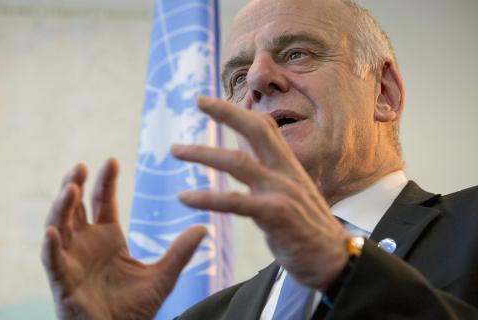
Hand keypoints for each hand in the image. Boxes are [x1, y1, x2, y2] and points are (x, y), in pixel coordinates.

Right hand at [41, 159, 205, 319]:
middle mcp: (87, 243)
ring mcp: (73, 260)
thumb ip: (180, 252)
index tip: (111, 160)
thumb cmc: (136, 308)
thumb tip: (204, 228)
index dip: (105, 181)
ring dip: (61, 207)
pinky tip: (54, 232)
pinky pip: (52, 261)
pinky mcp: (63, 282)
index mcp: (108, 237)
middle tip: (82, 166)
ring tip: (71, 188)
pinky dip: (51, 247)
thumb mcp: (163, 276)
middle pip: (75, 207)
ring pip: (59, 226)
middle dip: (75, 185)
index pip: (103, 201)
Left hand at [172, 96, 349, 290]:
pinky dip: (207, 198)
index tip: (211, 102)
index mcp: (288, 165)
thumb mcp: (290, 192)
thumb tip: (246, 154)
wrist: (334, 260)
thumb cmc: (307, 227)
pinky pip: (235, 202)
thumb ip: (268, 172)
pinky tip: (185, 198)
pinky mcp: (276, 215)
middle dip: (226, 112)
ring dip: (203, 153)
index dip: (238, 110)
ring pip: (238, 162)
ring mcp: (281, 191)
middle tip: (198, 100)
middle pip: (256, 130)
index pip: (264, 128)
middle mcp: (285, 172)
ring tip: (175, 149)